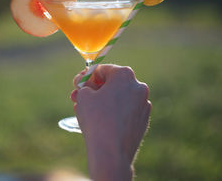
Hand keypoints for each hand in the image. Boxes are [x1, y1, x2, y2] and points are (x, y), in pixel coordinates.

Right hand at [71, 64, 151, 180]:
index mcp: (124, 75)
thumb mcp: (83, 95)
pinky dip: (113, 113)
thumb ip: (85, 85)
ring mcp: (143, 104)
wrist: (111, 151)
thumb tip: (89, 87)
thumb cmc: (96, 118)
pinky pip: (125, 111)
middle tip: (78, 96)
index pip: (102, 69)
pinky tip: (99, 121)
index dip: (86, 77)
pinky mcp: (143, 120)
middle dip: (93, 90)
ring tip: (84, 110)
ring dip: (101, 101)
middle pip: (112, 83)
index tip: (77, 85)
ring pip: (118, 98)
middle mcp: (138, 86)